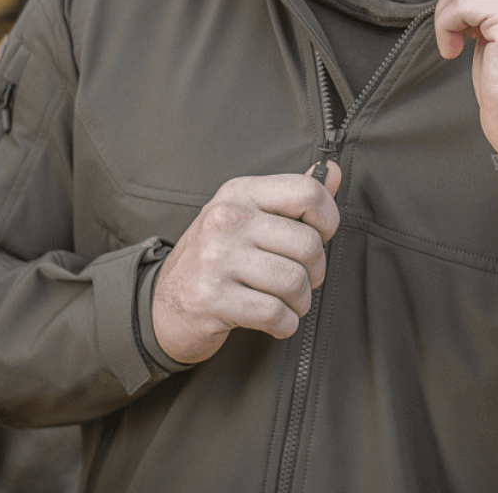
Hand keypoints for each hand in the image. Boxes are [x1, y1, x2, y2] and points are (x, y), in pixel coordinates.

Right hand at [151, 162, 340, 364]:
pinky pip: (275, 313)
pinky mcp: (212, 299)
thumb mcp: (249, 215)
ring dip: (301, 301)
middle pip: (308, 244)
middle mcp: (227, 219)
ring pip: (294, 281)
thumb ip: (293, 196)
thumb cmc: (217, 256)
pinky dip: (285, 324)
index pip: (308, 192)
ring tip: (288, 302)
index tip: (321, 236)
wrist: (162, 303)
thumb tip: (335, 172)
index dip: (328, 219)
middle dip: (316, 270)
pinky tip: (275, 321)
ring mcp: (216, 258)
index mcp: (241, 192)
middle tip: (303, 279)